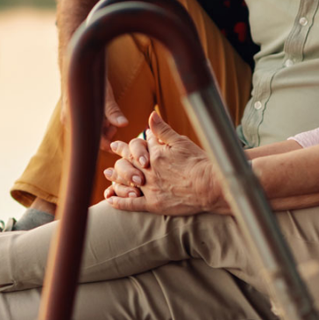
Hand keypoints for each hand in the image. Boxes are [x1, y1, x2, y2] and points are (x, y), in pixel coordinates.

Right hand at [62, 73, 127, 151]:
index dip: (106, 144)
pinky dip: (96, 121)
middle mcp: (70, 120)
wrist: (76, 62)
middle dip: (105, 134)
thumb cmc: (89, 77)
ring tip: (110, 119)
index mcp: (75, 119)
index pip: (91, 141)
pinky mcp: (74, 111)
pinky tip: (103, 115)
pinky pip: (85, 122)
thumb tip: (124, 124)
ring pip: (88, 129)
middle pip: (90, 136)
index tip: (117, 143)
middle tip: (114, 127)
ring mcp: (71, 116)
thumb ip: (112, 111)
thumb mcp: (104, 94)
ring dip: (101, 127)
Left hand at [103, 111, 222, 215]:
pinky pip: (131, 204)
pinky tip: (111, 200)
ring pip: (126, 182)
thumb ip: (163, 130)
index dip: (126, 146)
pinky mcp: (154, 204)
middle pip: (128, 163)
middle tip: (111, 156)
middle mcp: (149, 170)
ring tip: (107, 175)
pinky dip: (119, 202)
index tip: (118, 144)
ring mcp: (150, 188)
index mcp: (155, 154)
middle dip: (118, 158)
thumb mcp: (182, 142)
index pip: (137, 147)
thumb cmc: (200, 163)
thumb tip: (151, 115)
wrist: (211, 186)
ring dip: (115, 178)